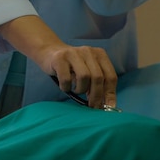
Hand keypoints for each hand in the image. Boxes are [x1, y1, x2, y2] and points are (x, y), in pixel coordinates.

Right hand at [0, 15, 117, 108]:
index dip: (110, 93)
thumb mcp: (88, 70)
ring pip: (84, 77)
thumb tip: (107, 104)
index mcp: (99, 54)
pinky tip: (65, 86)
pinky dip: (67, 87)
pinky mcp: (59, 59)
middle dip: (96, 95)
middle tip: (92, 106)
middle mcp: (88, 51)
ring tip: (76, 90)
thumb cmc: (72, 66)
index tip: (108, 107)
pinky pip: (66, 79)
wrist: (49, 52)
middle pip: (98, 77)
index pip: (110, 76)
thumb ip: (98, 83)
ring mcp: (73, 53)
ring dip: (81, 89)